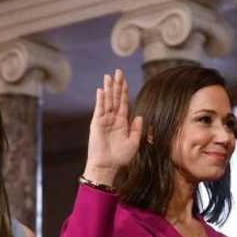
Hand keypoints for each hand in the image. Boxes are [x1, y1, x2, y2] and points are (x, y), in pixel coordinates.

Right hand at [84, 69, 142, 184]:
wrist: (107, 166)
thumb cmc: (121, 157)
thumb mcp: (134, 142)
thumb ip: (137, 129)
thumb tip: (140, 116)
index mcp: (122, 122)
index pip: (123, 102)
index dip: (124, 91)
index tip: (124, 79)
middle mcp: (113, 119)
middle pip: (115, 98)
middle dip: (116, 85)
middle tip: (117, 71)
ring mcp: (104, 120)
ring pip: (107, 101)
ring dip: (108, 89)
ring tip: (108, 76)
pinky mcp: (97, 124)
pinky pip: (99, 109)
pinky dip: (101, 100)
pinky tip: (101, 90)